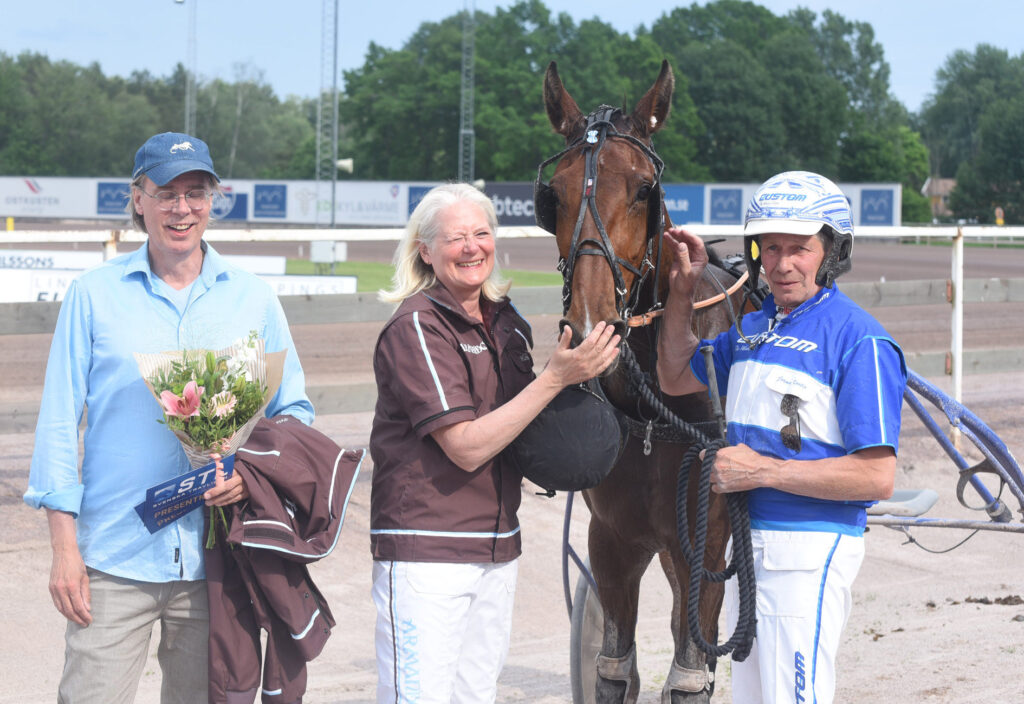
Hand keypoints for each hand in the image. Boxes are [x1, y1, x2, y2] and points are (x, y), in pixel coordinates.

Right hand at [46, 510, 91, 625]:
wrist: (63, 552)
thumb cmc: (77, 563)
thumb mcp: (85, 577)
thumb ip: (86, 594)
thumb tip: (87, 608)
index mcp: (72, 586)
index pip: (78, 606)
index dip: (84, 615)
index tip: (90, 620)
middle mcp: (61, 589)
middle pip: (69, 610)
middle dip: (77, 619)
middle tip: (85, 623)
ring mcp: (54, 589)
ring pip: (61, 609)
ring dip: (69, 616)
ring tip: (78, 620)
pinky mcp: (50, 588)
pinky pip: (56, 603)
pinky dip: (62, 610)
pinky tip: (68, 613)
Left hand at [203, 454, 248, 506]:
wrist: (255, 473)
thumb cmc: (239, 469)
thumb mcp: (232, 463)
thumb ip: (223, 462)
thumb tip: (212, 455)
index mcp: (236, 470)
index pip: (226, 477)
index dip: (216, 485)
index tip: (206, 490)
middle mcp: (241, 479)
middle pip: (228, 487)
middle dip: (216, 493)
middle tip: (206, 498)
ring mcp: (244, 487)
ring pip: (231, 495)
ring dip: (219, 500)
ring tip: (209, 503)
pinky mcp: (246, 494)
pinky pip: (235, 499)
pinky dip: (227, 502)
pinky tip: (218, 504)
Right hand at [544, 321, 620, 386]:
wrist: (556, 380)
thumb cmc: (557, 364)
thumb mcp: (559, 349)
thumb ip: (565, 338)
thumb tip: (567, 327)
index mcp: (577, 354)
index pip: (591, 340)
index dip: (598, 331)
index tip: (602, 324)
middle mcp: (585, 361)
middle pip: (599, 347)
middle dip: (607, 336)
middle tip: (612, 327)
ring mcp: (590, 368)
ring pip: (604, 355)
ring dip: (612, 345)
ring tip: (617, 337)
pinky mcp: (592, 374)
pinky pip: (604, 365)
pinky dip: (611, 358)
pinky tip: (616, 351)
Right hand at [663, 227, 708, 300]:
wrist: (679, 292)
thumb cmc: (686, 285)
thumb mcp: (686, 271)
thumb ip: (684, 258)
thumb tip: (682, 245)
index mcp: (701, 258)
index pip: (697, 243)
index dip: (690, 236)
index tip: (682, 231)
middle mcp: (695, 255)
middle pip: (689, 240)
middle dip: (681, 234)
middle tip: (674, 230)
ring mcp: (687, 255)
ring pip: (681, 242)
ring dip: (675, 237)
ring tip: (668, 232)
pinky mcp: (679, 257)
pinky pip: (675, 247)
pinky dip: (671, 242)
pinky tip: (667, 237)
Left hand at [707, 443, 771, 492]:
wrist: (760, 471)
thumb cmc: (752, 459)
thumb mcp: (739, 447)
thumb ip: (728, 449)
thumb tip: (725, 448)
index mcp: (719, 454)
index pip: (702, 455)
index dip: (706, 456)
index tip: (708, 458)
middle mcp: (717, 465)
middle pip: (707, 468)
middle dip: (713, 467)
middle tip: (722, 468)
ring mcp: (719, 477)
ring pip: (710, 478)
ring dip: (715, 477)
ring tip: (725, 476)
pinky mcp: (724, 487)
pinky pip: (714, 488)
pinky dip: (718, 487)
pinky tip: (725, 483)